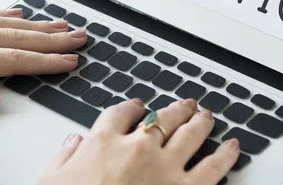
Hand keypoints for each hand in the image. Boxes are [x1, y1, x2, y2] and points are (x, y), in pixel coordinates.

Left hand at [0, 9, 87, 114]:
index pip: (13, 60)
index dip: (44, 61)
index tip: (69, 61)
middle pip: (16, 38)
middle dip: (52, 40)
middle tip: (77, 38)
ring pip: (4, 24)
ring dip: (35, 26)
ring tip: (60, 26)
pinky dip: (3, 15)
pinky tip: (19, 14)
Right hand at [39, 98, 239, 184]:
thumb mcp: (50, 183)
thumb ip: (63, 159)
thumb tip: (73, 142)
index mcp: (103, 144)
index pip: (121, 114)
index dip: (132, 107)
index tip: (138, 106)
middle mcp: (138, 148)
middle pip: (162, 118)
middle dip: (176, 109)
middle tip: (185, 105)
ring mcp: (165, 167)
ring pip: (190, 133)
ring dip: (201, 121)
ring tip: (207, 115)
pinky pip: (213, 167)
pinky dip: (226, 154)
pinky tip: (233, 146)